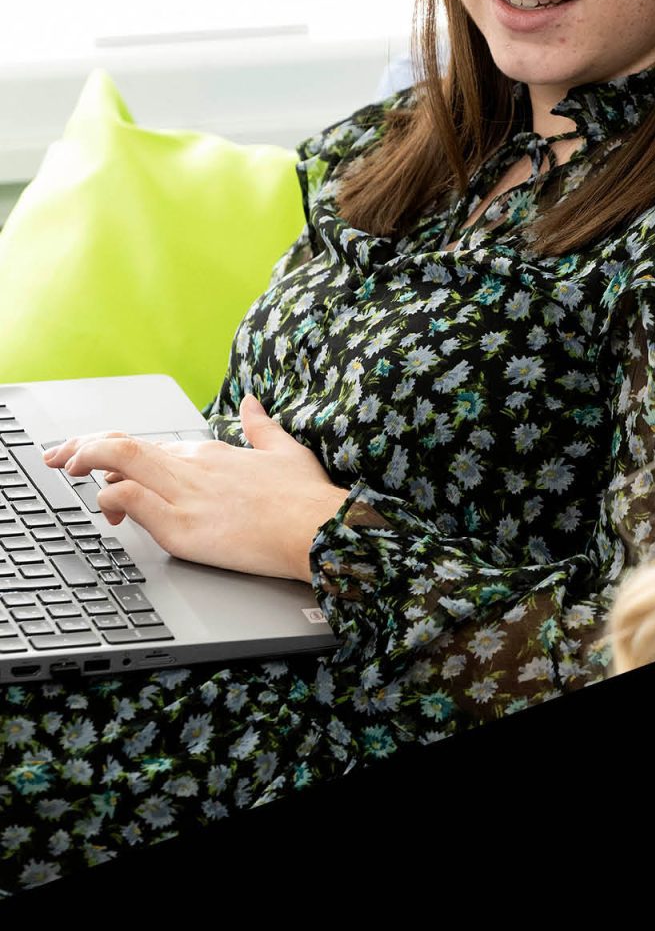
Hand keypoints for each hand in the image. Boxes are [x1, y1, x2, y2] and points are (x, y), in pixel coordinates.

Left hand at [43, 395, 350, 582]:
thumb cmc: (306, 498)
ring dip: (87, 462)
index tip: (89, 455)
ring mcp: (186, 496)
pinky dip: (110, 498)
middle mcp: (193, 467)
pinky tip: (107, 507)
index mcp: (211, 453)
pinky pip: (133, 500)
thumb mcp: (285, 451)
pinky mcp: (183, 527)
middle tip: (58, 457)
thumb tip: (253, 401)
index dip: (112, 448)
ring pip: (121, 463)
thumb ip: (263, 425)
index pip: (149, 445)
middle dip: (81, 448)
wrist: (319, 529)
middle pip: (123, 446)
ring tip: (68, 470)